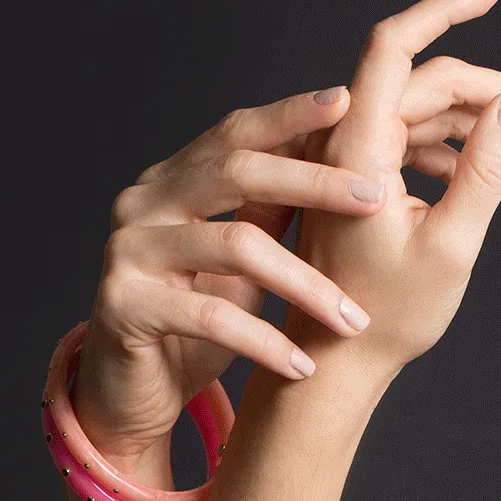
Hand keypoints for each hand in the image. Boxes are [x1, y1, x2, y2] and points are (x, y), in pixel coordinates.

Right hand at [67, 88, 388, 466]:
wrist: (131, 398)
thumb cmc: (189, 333)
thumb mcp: (237, 267)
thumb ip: (266, 215)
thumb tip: (331, 162)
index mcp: (168, 183)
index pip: (233, 134)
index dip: (288, 116)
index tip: (347, 102)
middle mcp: (142, 205)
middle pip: (236, 172)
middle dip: (314, 182)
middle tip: (376, 199)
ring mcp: (128, 252)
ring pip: (235, 247)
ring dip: (306, 285)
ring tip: (353, 320)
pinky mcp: (124, 305)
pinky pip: (211, 316)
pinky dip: (265, 343)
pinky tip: (303, 367)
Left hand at [284, 0, 500, 402]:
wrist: (335, 365)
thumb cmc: (383, 319)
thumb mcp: (450, 244)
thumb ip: (487, 168)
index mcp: (356, 148)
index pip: (395, 48)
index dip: (445, 10)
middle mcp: (350, 146)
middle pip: (434, 87)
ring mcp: (357, 165)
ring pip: (436, 122)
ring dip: (495, 138)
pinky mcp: (366, 188)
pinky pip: (422, 152)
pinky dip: (468, 163)